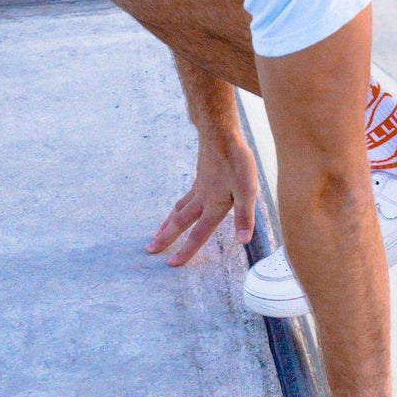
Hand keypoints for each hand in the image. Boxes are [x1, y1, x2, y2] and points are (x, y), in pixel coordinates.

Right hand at [146, 136, 258, 264]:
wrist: (220, 133)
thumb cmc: (236, 161)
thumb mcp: (248, 190)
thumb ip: (244, 216)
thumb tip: (242, 242)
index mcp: (213, 206)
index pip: (198, 234)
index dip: (186, 250)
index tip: (171, 264)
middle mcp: (202, 199)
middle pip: (180, 222)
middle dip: (165, 238)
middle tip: (149, 249)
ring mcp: (199, 187)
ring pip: (179, 209)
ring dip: (167, 223)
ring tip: (156, 233)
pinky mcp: (200, 177)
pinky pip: (184, 198)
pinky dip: (176, 207)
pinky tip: (178, 207)